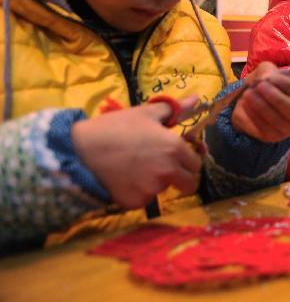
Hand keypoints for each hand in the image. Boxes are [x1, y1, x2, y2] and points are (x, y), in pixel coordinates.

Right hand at [72, 98, 201, 208]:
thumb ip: (175, 108)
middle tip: (163, 168)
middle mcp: (168, 171)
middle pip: (189, 184)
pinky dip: (138, 192)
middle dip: (180, 177)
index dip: (188, 160)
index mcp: (175, 149)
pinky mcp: (136, 203)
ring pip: (164, 190)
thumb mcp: (146, 113)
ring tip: (135, 168)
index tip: (177, 156)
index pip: (196, 163)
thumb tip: (196, 98)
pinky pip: (144, 199)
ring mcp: (152, 190)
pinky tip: (124, 179)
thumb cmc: (115, 127)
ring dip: (156, 183)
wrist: (80, 150)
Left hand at [232, 61, 289, 142]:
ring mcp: (288, 129)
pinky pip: (264, 128)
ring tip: (248, 93)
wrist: (251, 101)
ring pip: (278, 121)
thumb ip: (267, 71)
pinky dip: (253, 115)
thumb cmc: (266, 84)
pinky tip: (245, 104)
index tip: (271, 78)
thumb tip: (265, 78)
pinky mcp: (273, 137)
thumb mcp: (267, 72)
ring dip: (261, 106)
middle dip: (276, 98)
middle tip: (259, 86)